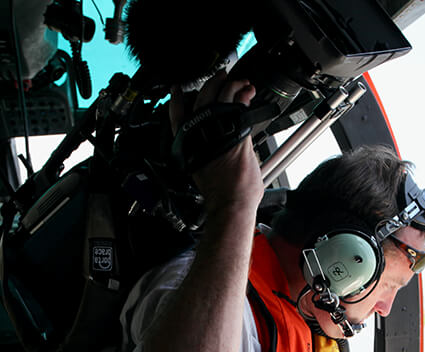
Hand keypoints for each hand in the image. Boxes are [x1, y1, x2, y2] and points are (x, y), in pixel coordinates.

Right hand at [170, 70, 263, 219]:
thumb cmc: (219, 193)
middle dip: (211, 85)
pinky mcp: (237, 133)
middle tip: (220, 76)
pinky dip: (243, 96)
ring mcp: (219, 132)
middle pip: (202, 101)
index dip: (177, 102)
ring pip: (222, 100)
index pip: (178, 117)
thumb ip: (206, 155)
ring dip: (231, 86)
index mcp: (189, 145)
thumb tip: (218, 152)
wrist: (231, 202)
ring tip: (240, 82)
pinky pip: (239, 107)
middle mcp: (201, 136)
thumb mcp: (201, 172)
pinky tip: (247, 91)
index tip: (178, 90)